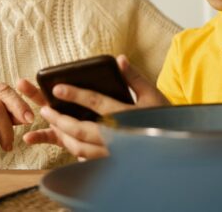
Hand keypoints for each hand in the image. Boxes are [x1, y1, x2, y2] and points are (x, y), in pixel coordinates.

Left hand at [18, 55, 168, 159]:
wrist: (177, 149)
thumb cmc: (166, 118)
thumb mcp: (153, 95)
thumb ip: (135, 77)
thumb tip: (119, 59)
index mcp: (127, 116)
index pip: (96, 103)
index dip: (75, 94)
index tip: (57, 88)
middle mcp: (118, 137)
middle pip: (81, 130)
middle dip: (59, 119)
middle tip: (45, 109)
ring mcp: (114, 154)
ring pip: (80, 148)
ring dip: (63, 136)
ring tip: (52, 124)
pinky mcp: (112, 163)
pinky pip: (87, 160)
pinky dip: (75, 151)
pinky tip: (67, 141)